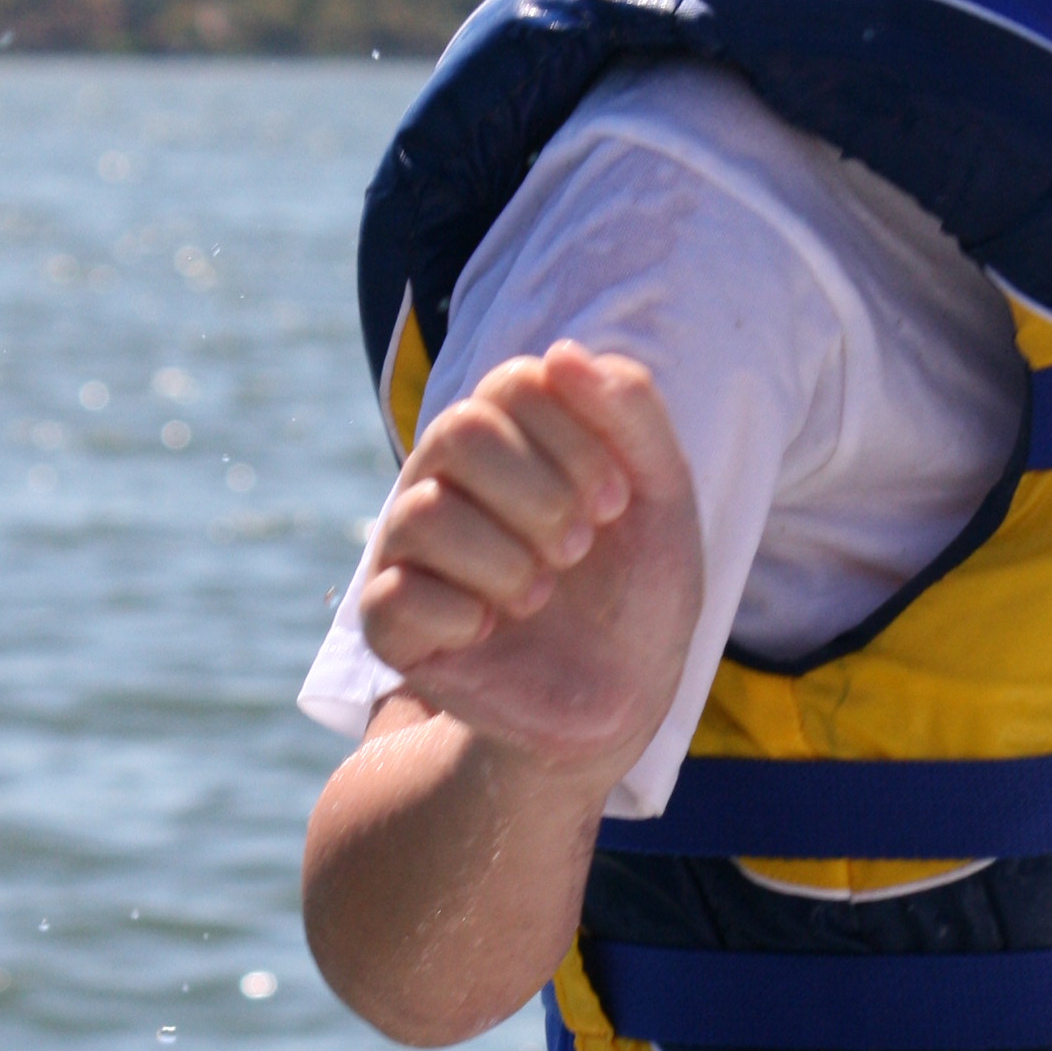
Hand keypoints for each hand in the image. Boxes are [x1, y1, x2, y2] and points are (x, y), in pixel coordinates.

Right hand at [357, 342, 703, 786]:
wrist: (620, 697)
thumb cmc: (637, 587)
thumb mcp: (663, 495)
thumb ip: (631, 413)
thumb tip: (562, 354)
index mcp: (508, 435)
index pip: (515, 383)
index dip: (573, 438)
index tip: (617, 503)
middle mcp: (445, 478)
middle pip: (459, 431)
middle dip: (539, 494)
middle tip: (579, 548)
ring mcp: (408, 549)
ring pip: (422, 512)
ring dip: (507, 560)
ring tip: (540, 596)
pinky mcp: (389, 623)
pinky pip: (393, 596)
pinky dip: (459, 613)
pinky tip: (490, 630)